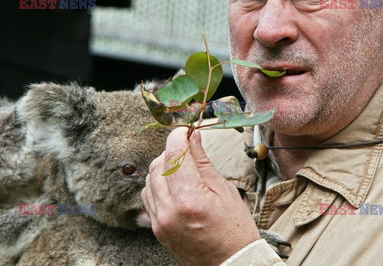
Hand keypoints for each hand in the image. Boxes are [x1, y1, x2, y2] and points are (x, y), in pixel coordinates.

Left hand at [141, 128, 260, 265]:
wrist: (229, 263)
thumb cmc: (234, 230)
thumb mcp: (224, 191)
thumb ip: (203, 162)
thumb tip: (192, 138)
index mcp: (189, 199)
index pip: (174, 155)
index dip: (178, 137)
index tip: (184, 131)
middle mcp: (169, 211)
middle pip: (158, 165)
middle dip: (171, 151)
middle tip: (187, 149)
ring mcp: (159, 221)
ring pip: (149, 178)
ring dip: (163, 167)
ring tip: (183, 169)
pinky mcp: (156, 227)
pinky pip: (148, 196)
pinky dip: (158, 184)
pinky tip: (174, 185)